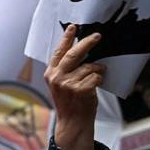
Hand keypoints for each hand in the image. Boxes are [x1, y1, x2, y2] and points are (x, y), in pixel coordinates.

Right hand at [44, 25, 105, 149]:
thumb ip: (66, 70)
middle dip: (87, 43)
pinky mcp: (80, 89)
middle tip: (97, 36)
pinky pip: (96, 77)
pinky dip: (99, 81)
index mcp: (50, 73)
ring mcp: (68, 83)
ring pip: (90, 67)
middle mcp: (57, 77)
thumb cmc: (70, 102)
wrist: (72, 122)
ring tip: (97, 77)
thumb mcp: (61, 84)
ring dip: (98, 70)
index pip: (58, 51)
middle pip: (74, 53)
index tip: (73, 27)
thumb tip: (80, 51)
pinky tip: (94, 88)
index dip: (66, 38)